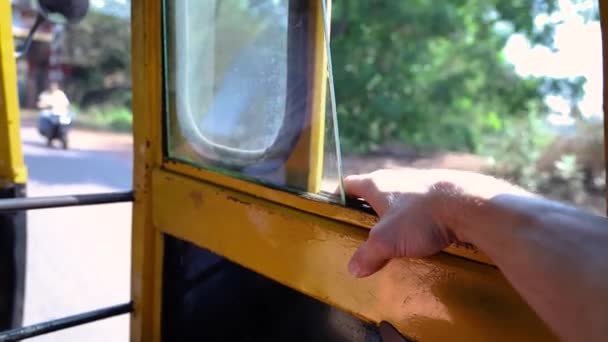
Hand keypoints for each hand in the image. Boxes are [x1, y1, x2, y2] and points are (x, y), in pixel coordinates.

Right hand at [344, 168, 527, 276]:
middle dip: (370, 210)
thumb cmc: (421, 217)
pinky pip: (423, 204)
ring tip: (398, 237)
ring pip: (401, 198)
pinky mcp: (442, 191)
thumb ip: (368, 254)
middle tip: (367, 232)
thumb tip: (353, 269)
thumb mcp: (387, 241)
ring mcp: (420, 181)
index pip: (349, 184)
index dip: (340, 197)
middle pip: (375, 192)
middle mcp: (396, 177)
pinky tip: (426, 233)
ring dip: (397, 214)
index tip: (337, 212)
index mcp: (376, 184)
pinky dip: (419, 217)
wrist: (469, 204)